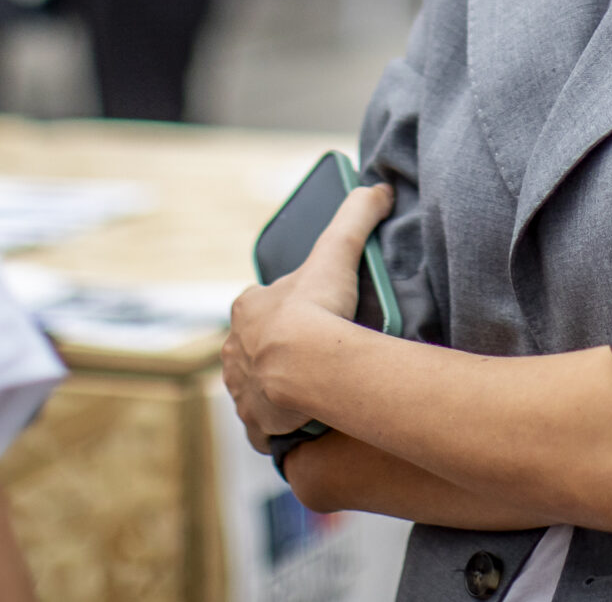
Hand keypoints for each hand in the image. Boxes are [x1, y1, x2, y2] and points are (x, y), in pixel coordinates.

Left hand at [223, 182, 393, 449]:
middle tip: (313, 360)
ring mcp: (241, 388)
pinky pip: (263, 424)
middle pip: (256, 348)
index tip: (309, 319)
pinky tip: (300, 424)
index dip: (285, 312)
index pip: (261, 307)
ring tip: (311, 394)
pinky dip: (277, 424)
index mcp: (247, 309)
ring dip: (277, 389)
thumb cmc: (316, 308)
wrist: (304, 367)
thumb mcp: (337, 252)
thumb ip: (356, 216)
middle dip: (277, 353)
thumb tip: (378, 188)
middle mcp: (234, 348)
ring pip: (257, 386)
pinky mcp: (253, 421)